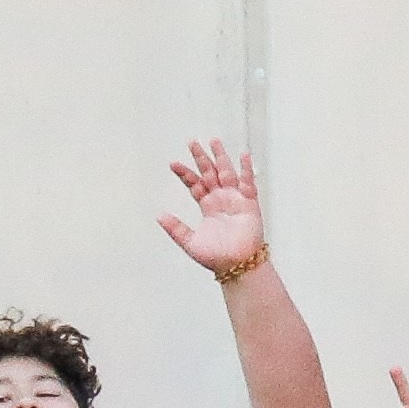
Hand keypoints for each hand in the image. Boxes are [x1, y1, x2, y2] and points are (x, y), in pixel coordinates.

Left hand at [159, 140, 266, 278]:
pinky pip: (248, 183)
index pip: (195, 184)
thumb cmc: (216, 257)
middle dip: (201, 158)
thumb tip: (159, 216)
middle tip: (192, 142)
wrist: (236, 265)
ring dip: (221, 157)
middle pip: (210, 173)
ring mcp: (235, 199)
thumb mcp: (190, 242)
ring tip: (214, 142)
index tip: (173, 164)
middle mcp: (220, 199)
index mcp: (207, 206)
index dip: (185, 174)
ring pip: (227, 173)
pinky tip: (243, 156)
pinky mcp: (249, 203)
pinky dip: (246, 170)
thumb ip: (176, 229)